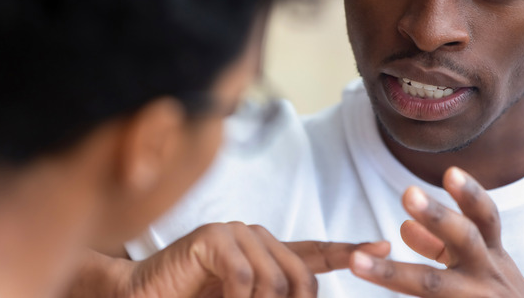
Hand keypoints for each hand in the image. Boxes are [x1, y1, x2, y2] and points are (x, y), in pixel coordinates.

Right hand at [89, 222, 389, 297]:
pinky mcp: (213, 237)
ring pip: (274, 281)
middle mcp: (256, 237)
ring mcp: (235, 233)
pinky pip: (245, 278)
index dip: (349, 250)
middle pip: (301, 277)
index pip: (315, 250)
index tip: (383, 245)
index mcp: (267, 254)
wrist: (141, 297)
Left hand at [349, 167, 523, 296]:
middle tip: (407, 193)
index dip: (470, 195)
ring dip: (391, 273)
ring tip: (355, 262)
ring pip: (430, 286)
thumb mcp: (478, 267)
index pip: (484, 219)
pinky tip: (366, 276)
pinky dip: (395, 285)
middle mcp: (488, 277)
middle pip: (465, 241)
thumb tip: (405, 226)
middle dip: (437, 218)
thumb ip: (442, 247)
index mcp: (492, 256)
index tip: (450, 172)